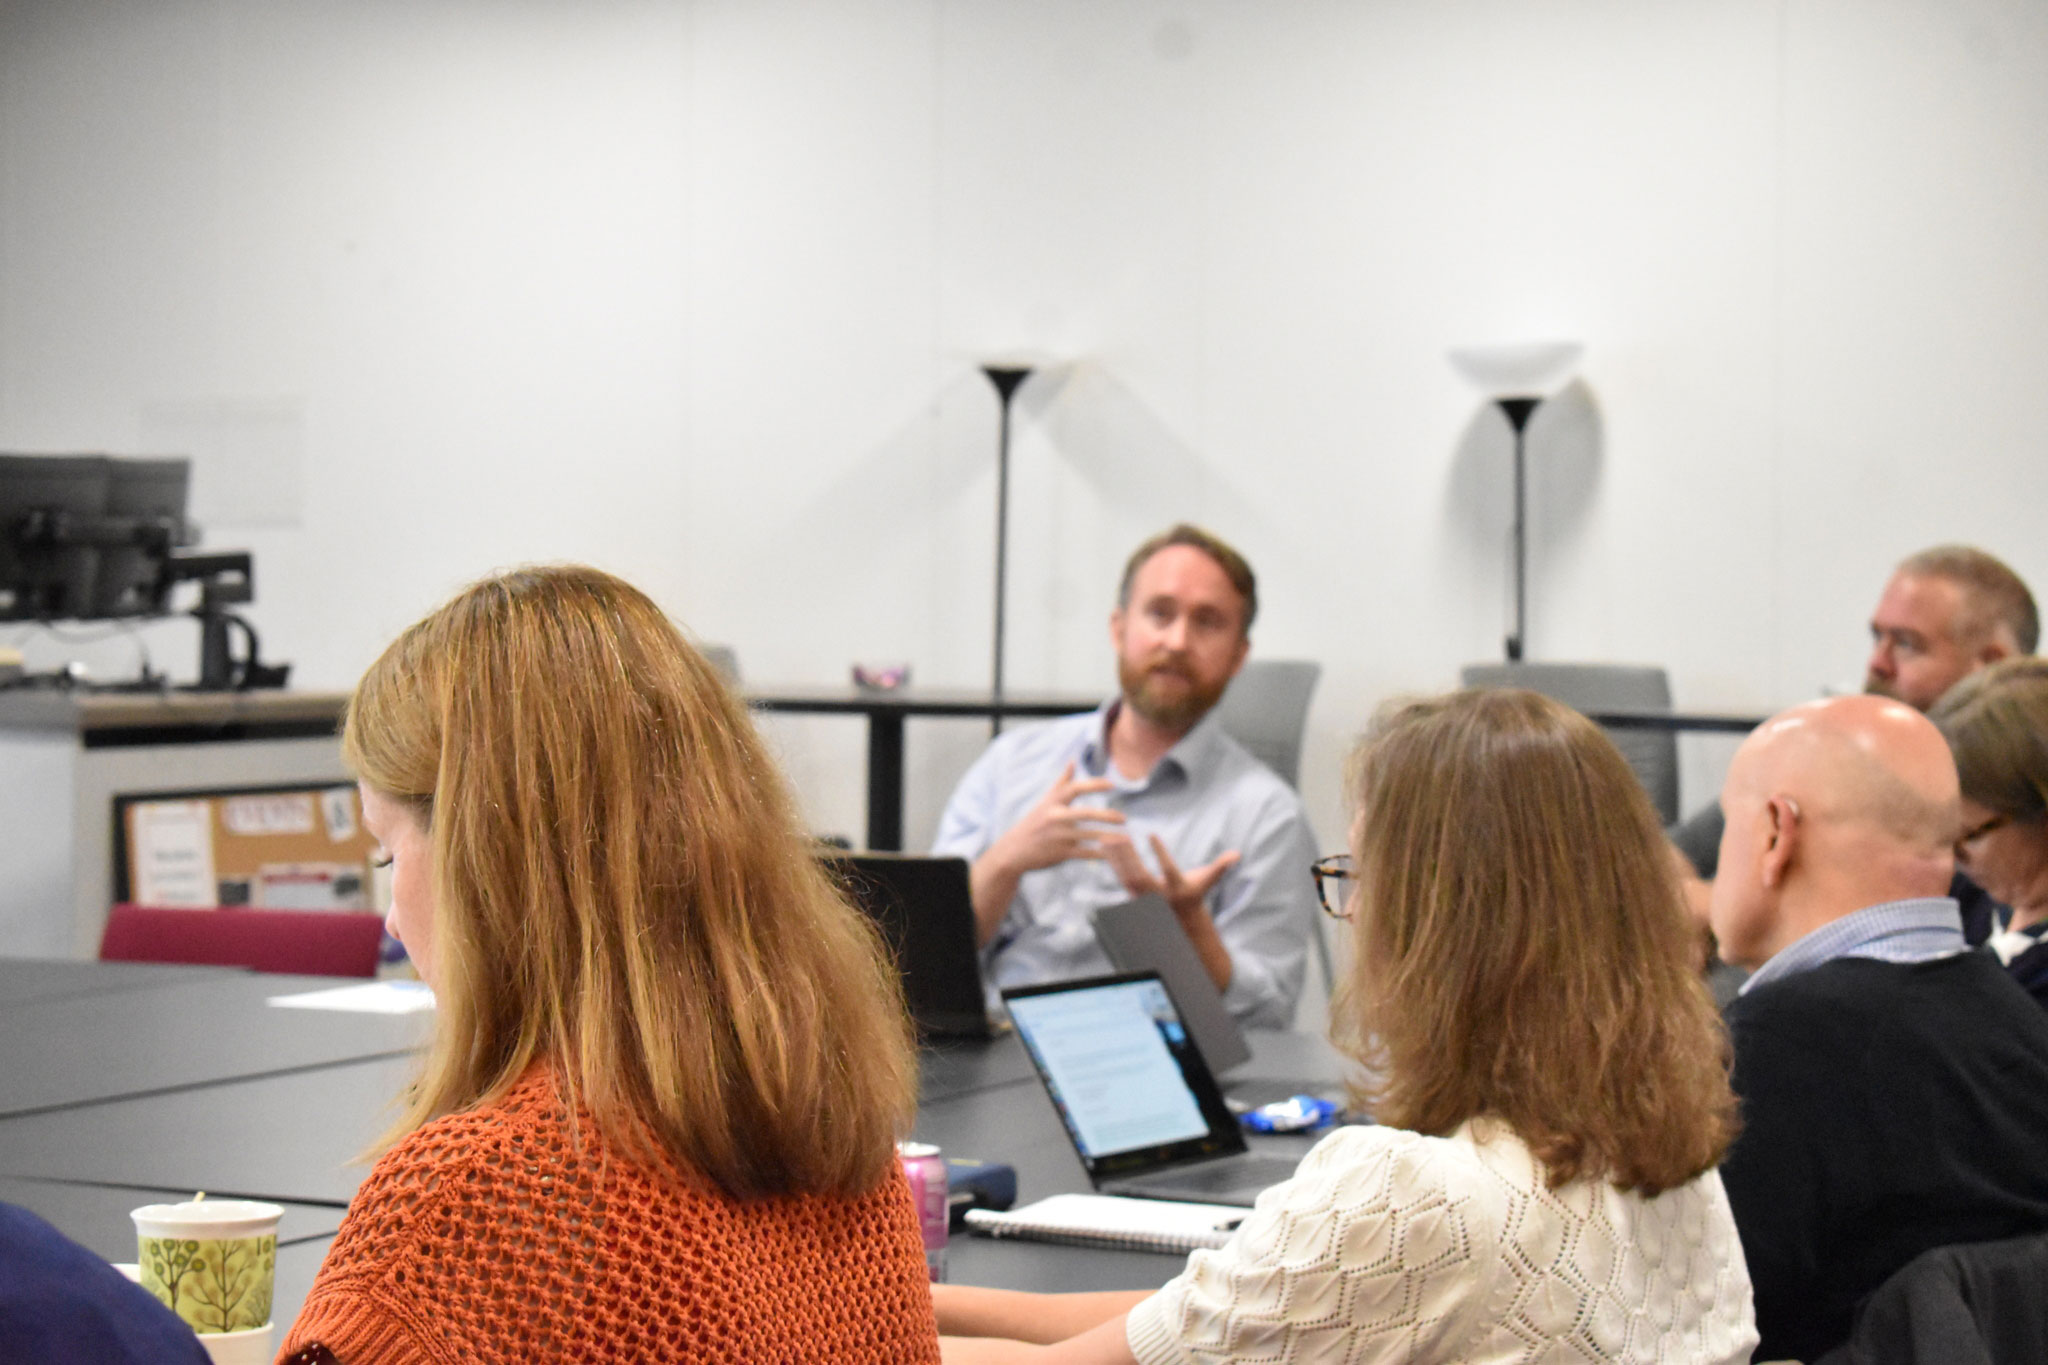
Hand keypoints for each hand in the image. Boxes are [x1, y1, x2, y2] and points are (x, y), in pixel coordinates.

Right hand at [988, 762, 1125, 876]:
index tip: (1112, 785)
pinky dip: (1099, 854)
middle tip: (1124, 819)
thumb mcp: (1045, 801)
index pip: (1075, 788)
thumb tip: (1073, 760)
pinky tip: (1112, 854)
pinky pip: (1085, 853)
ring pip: (1089, 836)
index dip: (1094, 784)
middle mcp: (1055, 817)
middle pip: (1086, 813)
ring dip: (1109, 838)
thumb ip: (1062, 782)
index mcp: (1053, 802)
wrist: (1014, 850)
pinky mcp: (1060, 853)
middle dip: (1107, 816)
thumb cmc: (1034, 823)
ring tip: (1125, 839)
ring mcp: (1058, 836)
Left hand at [1105, 833, 1239, 925]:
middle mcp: (1159, 895)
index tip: (1152, 834)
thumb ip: (1220, 867)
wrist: (1182, 924)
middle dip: (1129, 857)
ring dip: (1116, 858)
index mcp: (1178, 887)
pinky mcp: (1133, 895)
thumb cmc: (1195, 894)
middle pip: (1141, 875)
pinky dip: (1112, 862)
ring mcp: (1144, 897)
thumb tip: (1237, 854)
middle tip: (1121, 835)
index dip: (1160, 852)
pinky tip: (1104, 847)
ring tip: (1107, 837)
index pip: (1168, 868)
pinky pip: (1120, 877)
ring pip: (1126, 876)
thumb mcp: (1208, 881)